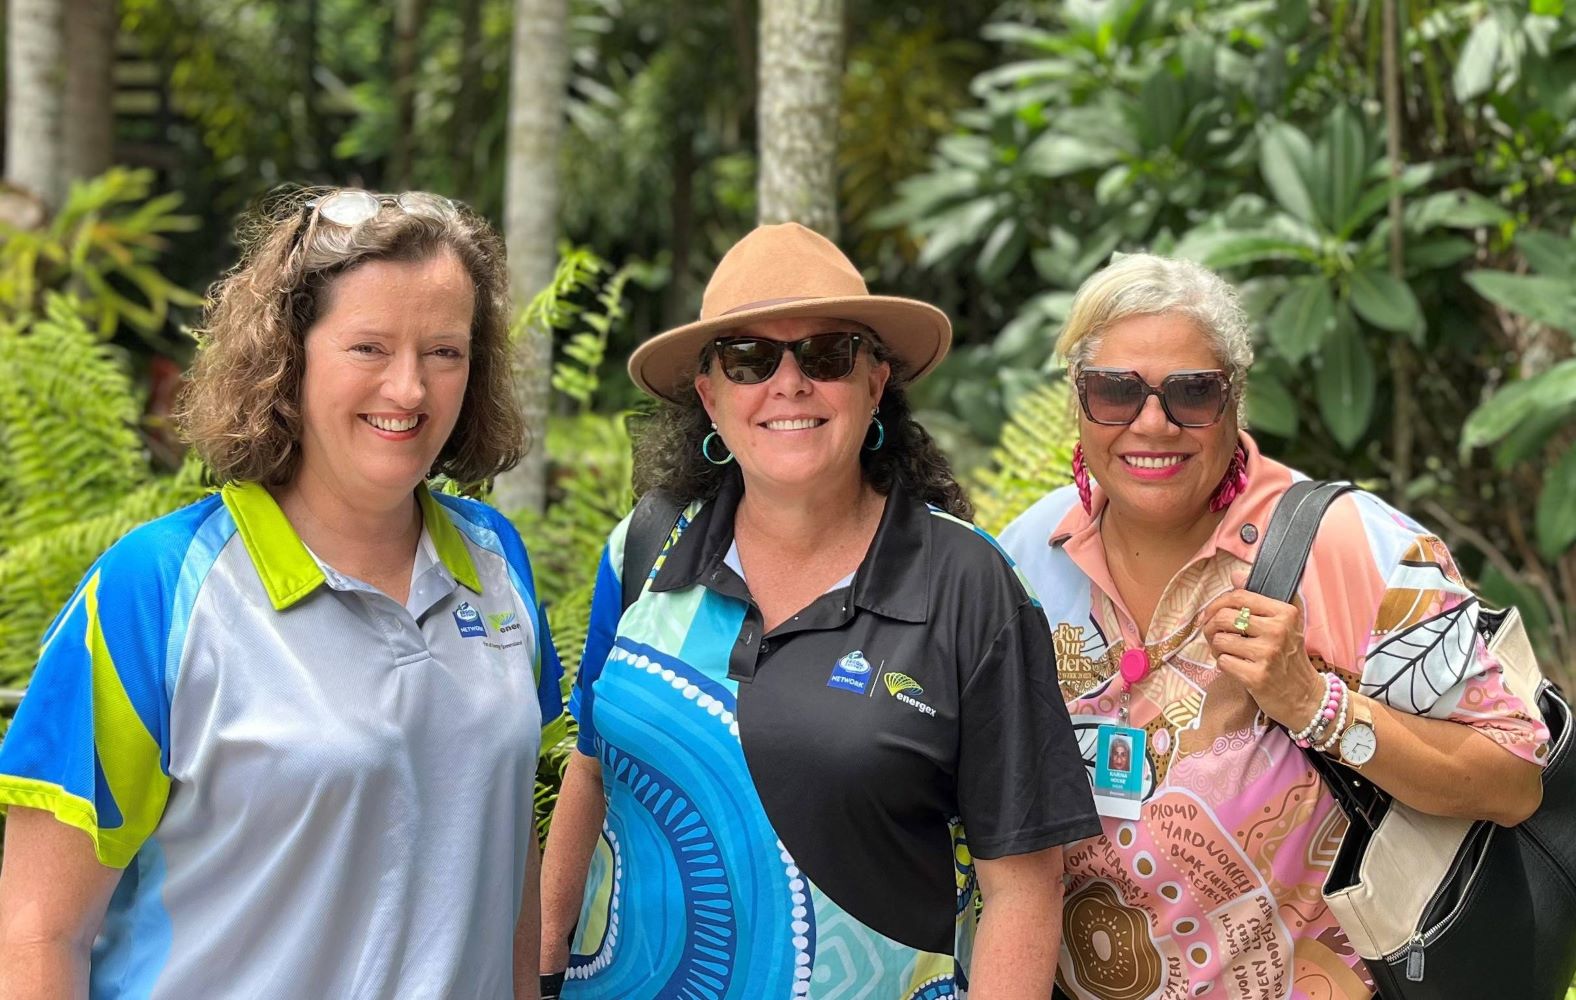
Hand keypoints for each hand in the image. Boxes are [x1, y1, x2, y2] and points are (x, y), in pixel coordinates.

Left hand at [1200, 579, 1325, 730]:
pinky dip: (1223, 664)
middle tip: (1213, 635)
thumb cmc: (1290, 656)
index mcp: (1285, 613)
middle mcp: (1278, 631)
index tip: (1210, 613)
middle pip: (1223, 617)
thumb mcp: (1286, 622)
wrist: (1305, 696)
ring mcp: (1267, 654)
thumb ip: (1261, 596)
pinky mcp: (1256, 676)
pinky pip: (1222, 661)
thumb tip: (1235, 575)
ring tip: (1228, 652)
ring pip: (1219, 640)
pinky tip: (1235, 666)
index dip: (1217, 603)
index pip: (1239, 597)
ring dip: (1216, 647)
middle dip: (1210, 626)